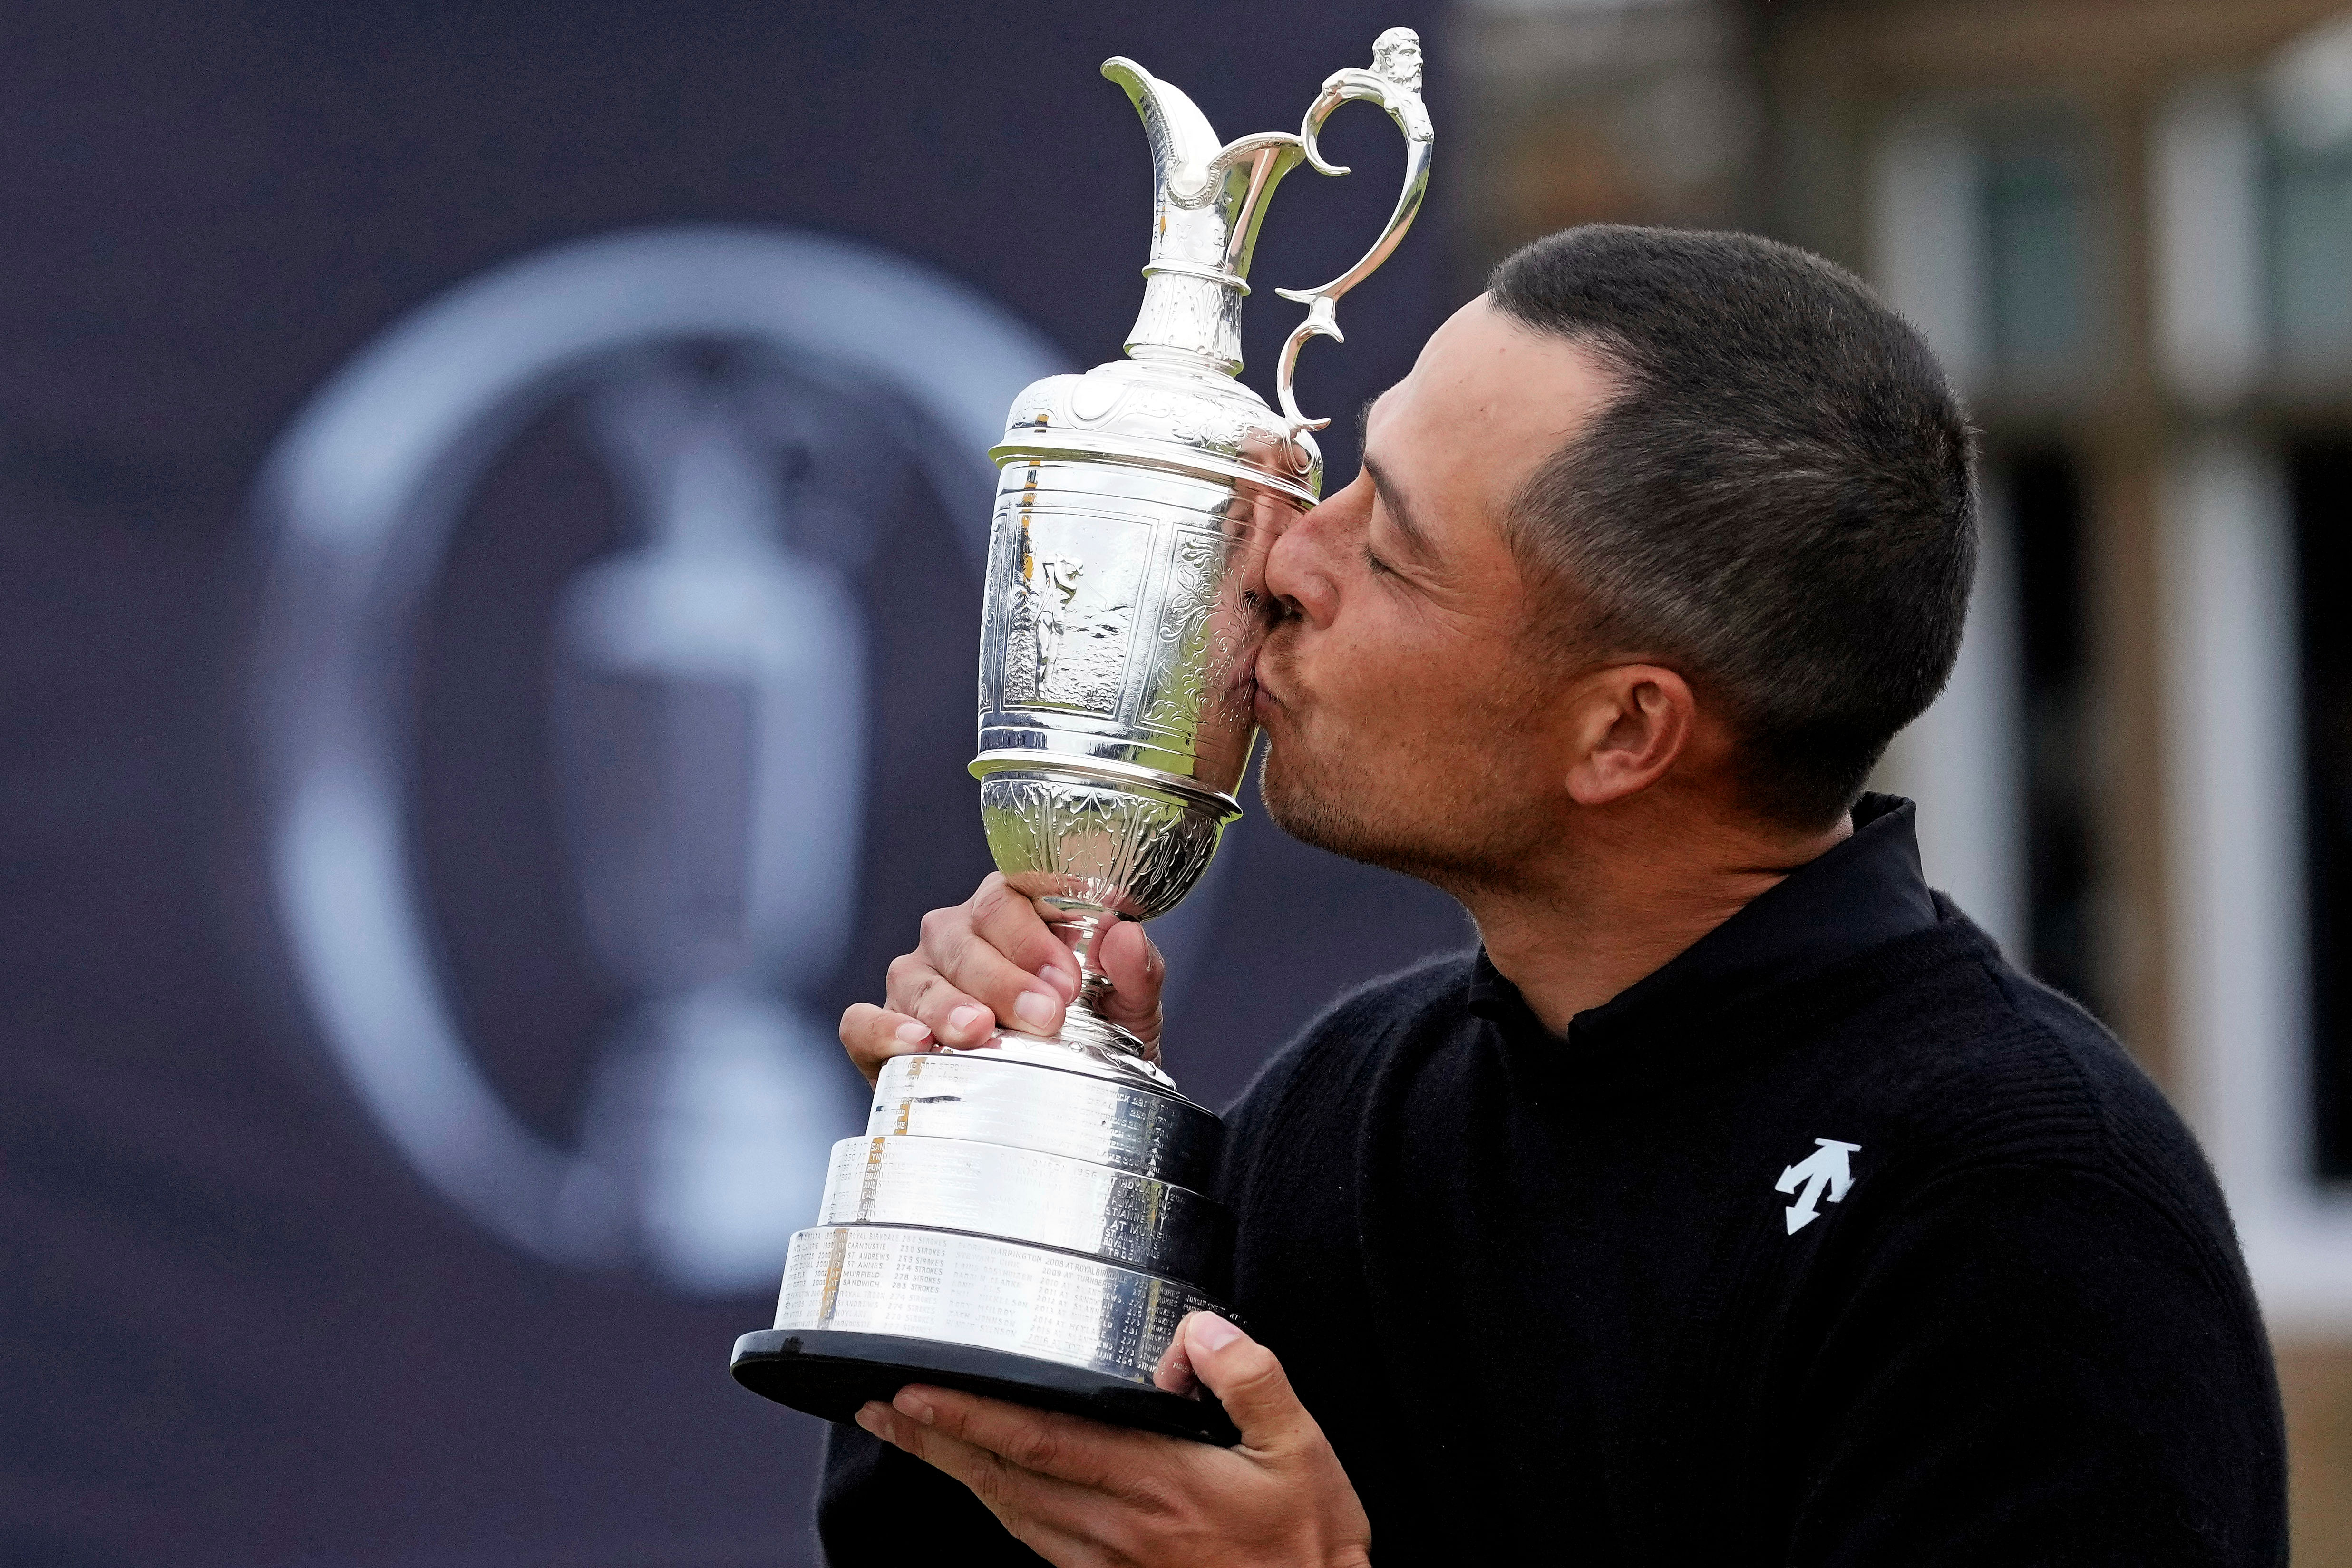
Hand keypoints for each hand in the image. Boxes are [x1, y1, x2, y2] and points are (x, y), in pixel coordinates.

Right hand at [837, 873, 1166, 1086]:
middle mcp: (958, 937)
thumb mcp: (1130, 1011)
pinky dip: (884, 1030)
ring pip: (915, 975)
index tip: (1067, 978)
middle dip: (1003, 977)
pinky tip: (916, 1043)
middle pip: (964, 935)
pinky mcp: (882, 1029)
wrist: (1063, 1110)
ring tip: (979, 1032)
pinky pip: (863, 1021)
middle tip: (1043, 1015)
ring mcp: (916, 980)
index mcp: (1015, 913)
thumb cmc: (1092, 1040)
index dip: (1035, 933)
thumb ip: (1137, 972)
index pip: (1011, 894)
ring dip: (948, 1004)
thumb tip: (1126, 936)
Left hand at [856, 1311, 1371, 1567]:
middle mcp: (1121, 1525)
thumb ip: (1249, 1378)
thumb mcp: (1302, 1451)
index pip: (1040, 1440)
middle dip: (934, 1439)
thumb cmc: (1309, 1549)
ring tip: (912, 1438)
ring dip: (955, 1473)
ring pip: (1011, 1514)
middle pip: (1003, 1478)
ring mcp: (1112, 1563)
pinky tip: (986, 1493)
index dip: (969, 1415)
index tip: (915, 1392)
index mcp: (1158, 1481)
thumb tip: (1198, 1330)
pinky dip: (1000, 1511)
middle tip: (880, 1411)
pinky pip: (1038, 1545)